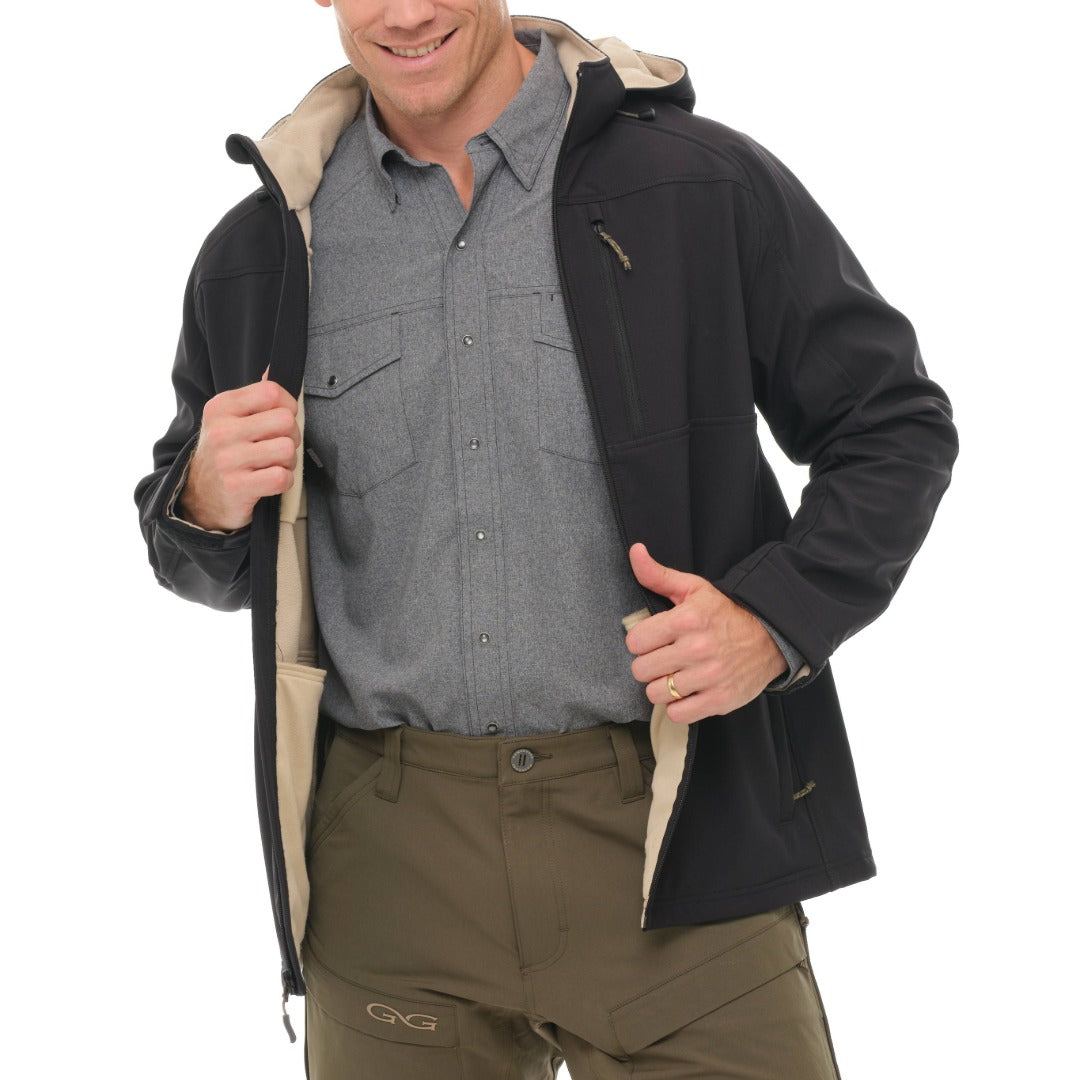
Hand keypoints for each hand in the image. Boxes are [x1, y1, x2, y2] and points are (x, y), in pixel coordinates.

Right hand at [177, 367, 300, 530]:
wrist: (200, 497)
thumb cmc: (226, 453)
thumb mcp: (230, 419)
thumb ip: (254, 397)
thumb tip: (271, 369)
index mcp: (221, 407)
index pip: (272, 392)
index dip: (288, 406)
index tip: (281, 420)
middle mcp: (221, 430)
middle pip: (285, 421)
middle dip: (291, 436)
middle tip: (278, 446)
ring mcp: (228, 459)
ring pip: (287, 450)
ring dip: (288, 461)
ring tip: (273, 464)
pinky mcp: (237, 487)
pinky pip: (282, 477)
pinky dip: (283, 481)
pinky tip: (269, 481)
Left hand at [625, 542, 787, 723]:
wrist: (770, 637)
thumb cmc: (725, 613)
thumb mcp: (693, 589)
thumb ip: (658, 575)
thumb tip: (635, 551)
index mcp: (686, 620)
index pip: (634, 641)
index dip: (641, 641)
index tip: (654, 639)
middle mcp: (697, 649)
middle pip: (641, 670)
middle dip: (649, 664)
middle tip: (664, 658)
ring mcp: (709, 677)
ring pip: (656, 693)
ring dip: (662, 687)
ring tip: (674, 675)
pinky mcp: (719, 700)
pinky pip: (678, 714)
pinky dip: (678, 706)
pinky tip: (686, 692)